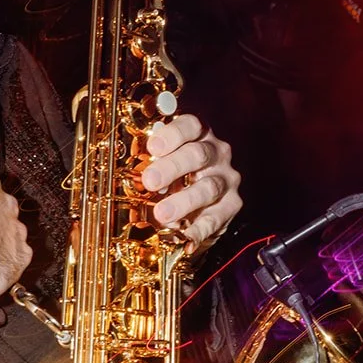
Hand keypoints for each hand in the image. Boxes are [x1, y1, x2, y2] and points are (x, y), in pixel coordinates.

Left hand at [141, 115, 241, 250]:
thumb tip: (131, 172)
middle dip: (171, 168)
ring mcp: (226, 179)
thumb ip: (151, 162)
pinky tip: (184, 236)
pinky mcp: (232, 206)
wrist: (200, 206)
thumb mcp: (163, 163)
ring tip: (162, 214)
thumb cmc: (176, 178)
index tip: (153, 147)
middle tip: (150, 181)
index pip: (191, 125)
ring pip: (208, 187)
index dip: (172, 134)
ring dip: (183, 201)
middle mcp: (217, 153)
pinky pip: (215, 218)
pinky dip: (198, 229)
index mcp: (199, 135)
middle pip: (197, 155)